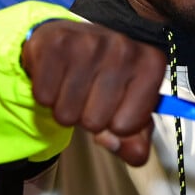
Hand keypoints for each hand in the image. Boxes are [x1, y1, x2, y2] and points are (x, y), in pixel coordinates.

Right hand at [21, 20, 165, 165]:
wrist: (71, 40)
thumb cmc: (104, 77)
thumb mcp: (128, 107)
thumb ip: (137, 139)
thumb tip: (134, 154)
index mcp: (150, 64)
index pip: (127, 127)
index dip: (116, 125)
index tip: (114, 106)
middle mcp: (124, 48)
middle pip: (95, 122)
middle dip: (87, 117)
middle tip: (88, 95)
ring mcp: (90, 42)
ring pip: (67, 113)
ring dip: (65, 108)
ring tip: (72, 85)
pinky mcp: (56, 43)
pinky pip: (44, 97)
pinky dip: (46, 95)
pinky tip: (57, 76)